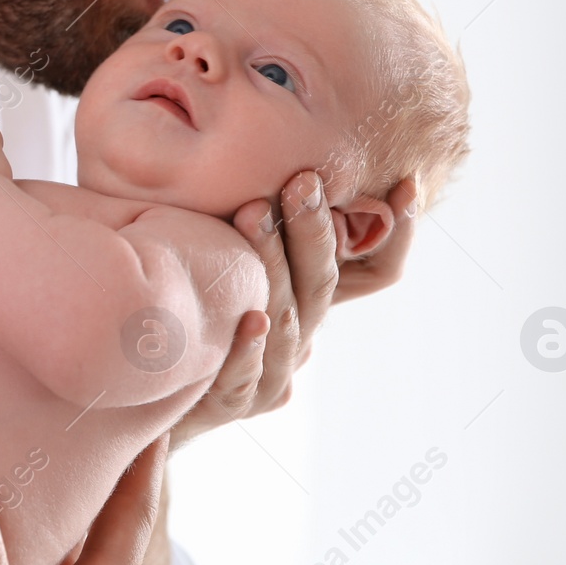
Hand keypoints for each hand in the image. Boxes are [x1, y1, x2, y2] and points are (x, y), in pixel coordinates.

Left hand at [168, 173, 418, 446]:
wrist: (159, 392)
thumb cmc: (203, 315)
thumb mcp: (241, 268)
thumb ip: (268, 232)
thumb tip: (292, 163)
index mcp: (312, 304)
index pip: (377, 272)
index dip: (400, 234)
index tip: (407, 184)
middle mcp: (301, 339)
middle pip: (322, 284)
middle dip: (312, 228)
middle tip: (302, 180)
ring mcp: (271, 374)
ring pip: (283, 318)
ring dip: (270, 262)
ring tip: (255, 213)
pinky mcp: (232, 401)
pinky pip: (243, 374)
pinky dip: (249, 347)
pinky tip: (251, 319)